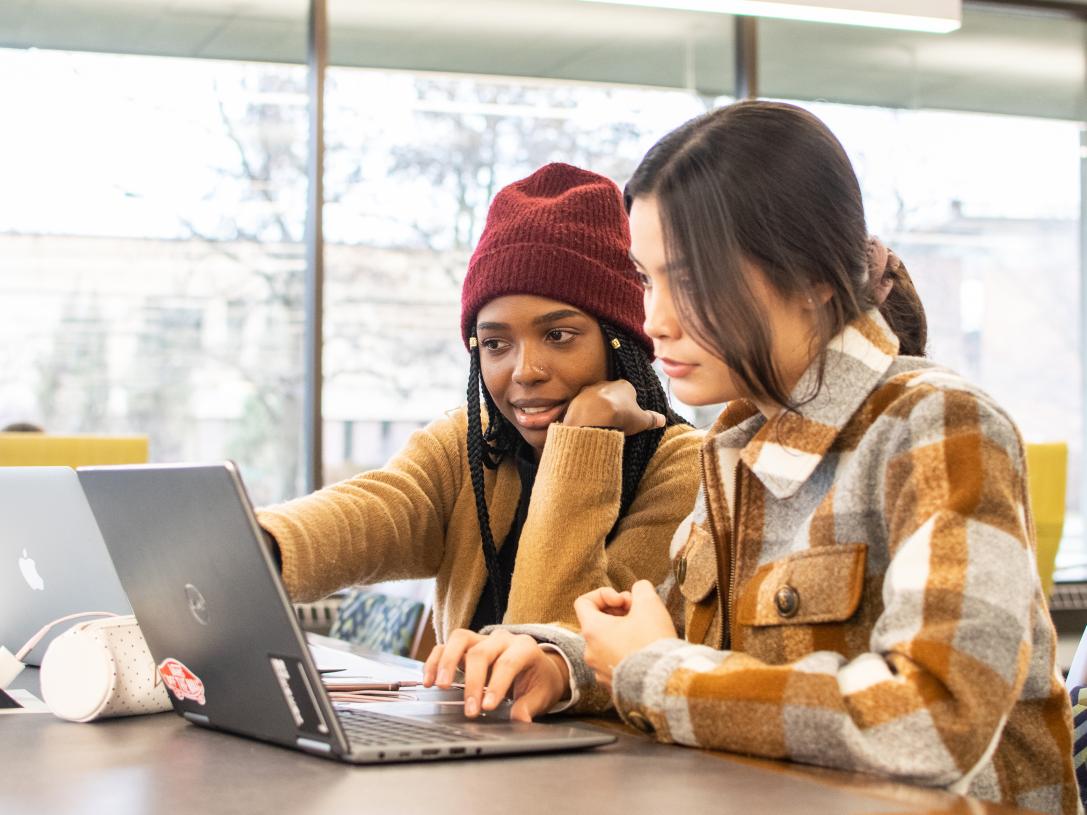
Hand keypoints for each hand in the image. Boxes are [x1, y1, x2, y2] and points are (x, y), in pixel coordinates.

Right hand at [423, 629, 568, 721]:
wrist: (538, 667)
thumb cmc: (539, 680)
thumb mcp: (542, 695)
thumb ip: (529, 706)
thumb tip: (520, 719)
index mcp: (524, 647)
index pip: (507, 663)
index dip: (496, 685)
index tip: (488, 707)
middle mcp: (502, 639)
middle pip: (481, 653)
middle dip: (473, 683)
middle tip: (470, 710)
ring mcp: (482, 639)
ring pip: (459, 639)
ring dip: (447, 663)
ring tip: (440, 686)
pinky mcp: (466, 646)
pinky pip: (445, 646)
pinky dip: (434, 661)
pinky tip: (429, 680)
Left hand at [563, 380, 664, 435]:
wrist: (593, 419)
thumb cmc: (621, 416)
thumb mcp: (641, 420)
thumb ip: (652, 418)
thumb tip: (663, 420)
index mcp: (623, 385)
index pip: (629, 392)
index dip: (629, 405)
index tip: (628, 417)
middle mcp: (604, 384)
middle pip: (610, 395)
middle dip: (612, 406)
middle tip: (614, 422)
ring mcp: (588, 391)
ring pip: (595, 400)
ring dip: (597, 410)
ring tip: (600, 426)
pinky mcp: (575, 401)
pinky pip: (581, 408)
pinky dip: (584, 416)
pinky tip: (587, 426)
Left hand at [574, 580, 676, 690]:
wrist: (665, 683)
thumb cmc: (653, 641)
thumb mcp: (649, 603)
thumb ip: (640, 589)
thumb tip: (638, 590)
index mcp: (592, 631)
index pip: (583, 602)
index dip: (603, 594)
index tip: (624, 601)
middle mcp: (589, 652)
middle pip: (597, 623)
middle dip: (618, 613)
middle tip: (639, 614)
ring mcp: (599, 671)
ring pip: (606, 643)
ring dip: (622, 633)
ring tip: (644, 633)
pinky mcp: (612, 685)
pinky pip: (614, 662)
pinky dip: (626, 653)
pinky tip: (645, 652)